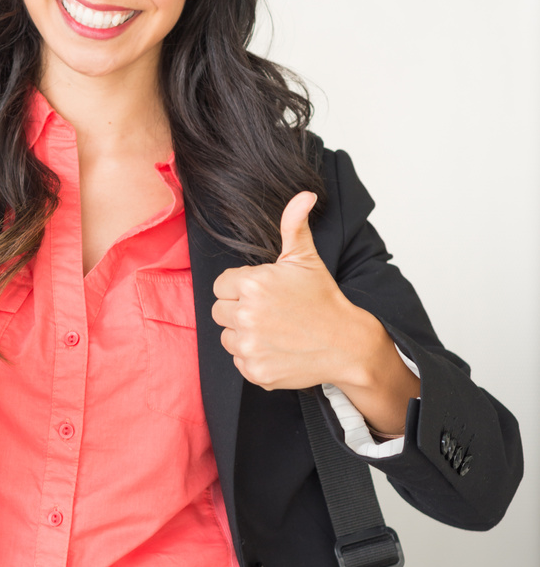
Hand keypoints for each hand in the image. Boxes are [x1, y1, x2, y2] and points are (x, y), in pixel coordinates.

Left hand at [211, 191, 418, 432]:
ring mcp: (250, 347)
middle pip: (219, 311)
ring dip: (243, 335)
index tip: (264, 293)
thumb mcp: (307, 259)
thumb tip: (304, 195)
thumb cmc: (324, 300)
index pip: (221, 285)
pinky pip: (239, 361)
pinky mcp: (255, 372)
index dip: (240, 288)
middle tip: (270, 312)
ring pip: (227, 337)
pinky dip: (254, 358)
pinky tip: (276, 349)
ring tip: (274, 330)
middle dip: (239, 310)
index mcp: (253, 284)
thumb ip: (294, 225)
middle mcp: (246, 316)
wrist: (347, 343)